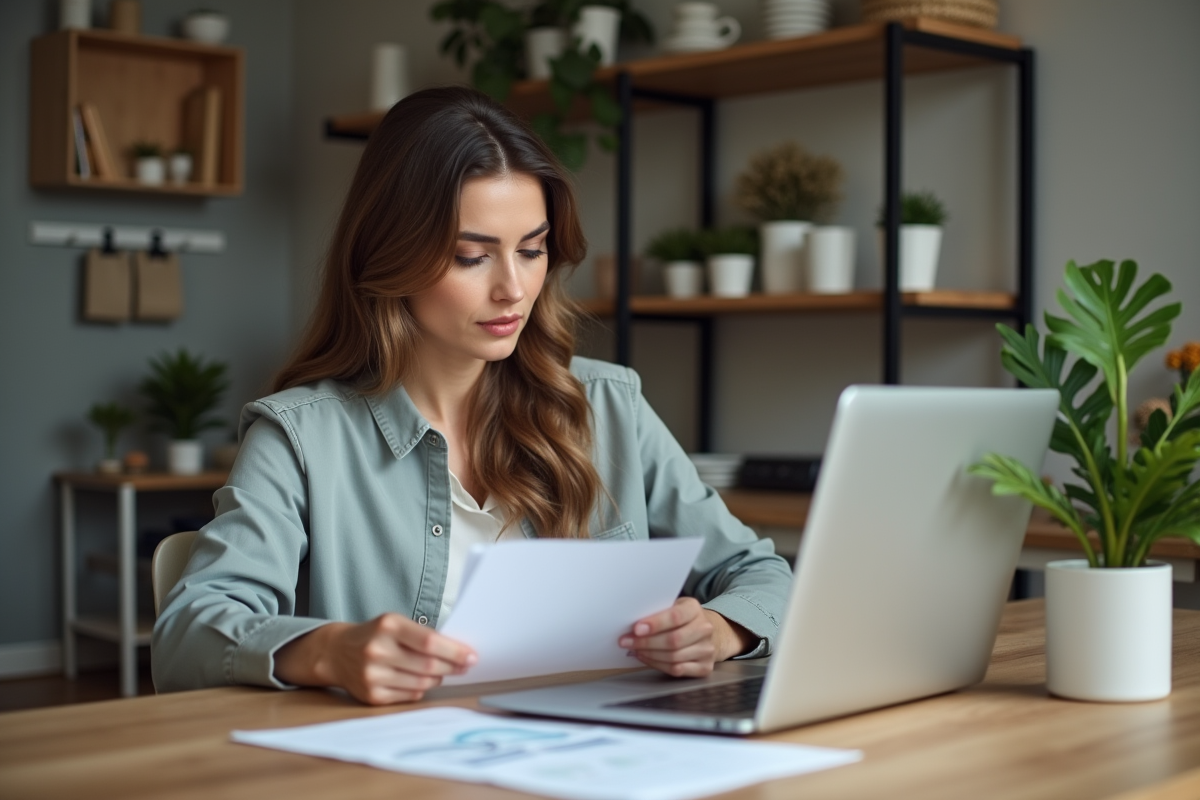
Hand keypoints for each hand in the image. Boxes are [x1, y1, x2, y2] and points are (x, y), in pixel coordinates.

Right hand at [274, 613, 476, 704]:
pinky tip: (421, 680)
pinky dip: (421, 688)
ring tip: (442, 671)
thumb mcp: (395, 623)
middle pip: (428, 665)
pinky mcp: (372, 695)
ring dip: (438, 678)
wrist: (336, 652)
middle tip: (465, 666)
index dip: (455, 651)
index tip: (471, 656)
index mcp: (388, 626)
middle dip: (453, 667)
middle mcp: (378, 650)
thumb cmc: (374, 635)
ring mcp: (373, 675)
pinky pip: (410, 695)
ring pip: (422, 683)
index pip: (429, 642)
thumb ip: (422, 635)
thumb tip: (459, 653)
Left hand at [618, 598, 753, 677]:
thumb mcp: (672, 607)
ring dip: (649, 655)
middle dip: (646, 642)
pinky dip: (658, 665)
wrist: (706, 633)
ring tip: (635, 650)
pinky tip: (647, 658)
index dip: (655, 624)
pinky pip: (677, 670)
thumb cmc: (682, 619)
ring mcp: (707, 649)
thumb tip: (632, 622)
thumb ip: (657, 612)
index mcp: (694, 609)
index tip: (636, 629)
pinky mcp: (705, 667)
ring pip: (674, 657)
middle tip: (627, 642)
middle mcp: (705, 629)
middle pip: (674, 640)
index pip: (675, 616)